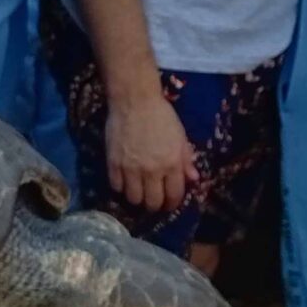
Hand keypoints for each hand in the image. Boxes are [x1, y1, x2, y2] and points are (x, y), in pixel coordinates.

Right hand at [106, 88, 195, 213]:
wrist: (134, 100)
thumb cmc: (161, 116)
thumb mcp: (180, 136)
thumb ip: (186, 160)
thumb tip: (193, 179)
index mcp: (172, 163)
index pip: (174, 195)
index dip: (172, 203)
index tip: (170, 203)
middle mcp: (152, 170)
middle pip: (153, 203)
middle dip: (156, 205)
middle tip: (154, 200)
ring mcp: (130, 168)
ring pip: (134, 199)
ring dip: (138, 199)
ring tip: (140, 192)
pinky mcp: (113, 163)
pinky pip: (116, 187)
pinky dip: (121, 188)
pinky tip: (125, 182)